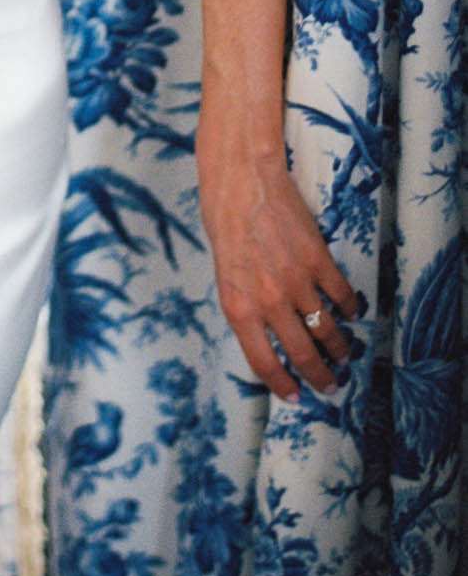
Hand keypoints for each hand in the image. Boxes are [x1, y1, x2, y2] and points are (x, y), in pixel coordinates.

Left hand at [195, 114, 363, 402]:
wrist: (241, 180)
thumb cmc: (224, 222)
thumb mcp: (224, 272)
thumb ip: (246, 305)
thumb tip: (266, 334)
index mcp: (239, 306)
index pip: (263, 362)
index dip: (282, 384)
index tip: (296, 396)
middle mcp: (269, 302)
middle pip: (302, 354)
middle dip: (320, 376)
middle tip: (331, 384)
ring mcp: (297, 282)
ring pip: (328, 330)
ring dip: (339, 347)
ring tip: (343, 353)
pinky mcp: (318, 261)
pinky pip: (342, 296)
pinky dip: (350, 308)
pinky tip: (352, 311)